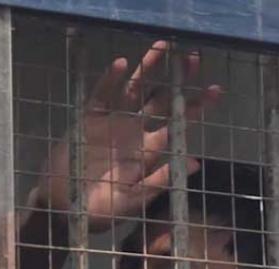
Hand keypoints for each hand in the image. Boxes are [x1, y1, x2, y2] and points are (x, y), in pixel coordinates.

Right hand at [34, 40, 221, 231]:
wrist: (63, 208)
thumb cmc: (100, 211)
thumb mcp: (132, 202)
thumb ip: (158, 181)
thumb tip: (194, 163)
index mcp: (149, 152)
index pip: (178, 125)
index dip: (196, 108)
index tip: (215, 90)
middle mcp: (135, 132)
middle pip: (162, 100)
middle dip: (178, 79)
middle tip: (194, 57)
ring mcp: (113, 122)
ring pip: (135, 89)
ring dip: (148, 68)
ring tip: (163, 46)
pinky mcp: (89, 119)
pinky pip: (102, 95)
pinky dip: (110, 80)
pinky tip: (121, 64)